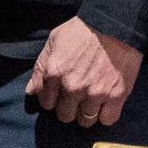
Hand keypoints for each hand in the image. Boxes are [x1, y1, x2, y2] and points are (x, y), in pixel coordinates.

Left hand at [26, 16, 142, 126]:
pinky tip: (104, 105)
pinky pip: (107, 120)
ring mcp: (94, 93)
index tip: (58, 95)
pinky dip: (105, 115)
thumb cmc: (80, 31)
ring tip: (90, 102)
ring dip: (86, 113)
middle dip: (67, 109)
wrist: (113, 26)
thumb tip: (31, 91)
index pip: (46, 103)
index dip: (52, 100)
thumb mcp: (53, 42)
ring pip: (85, 121)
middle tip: (75, 99)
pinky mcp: (116, 96)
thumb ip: (40, 69)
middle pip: (64, 115)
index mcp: (54, 72)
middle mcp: (72, 86)